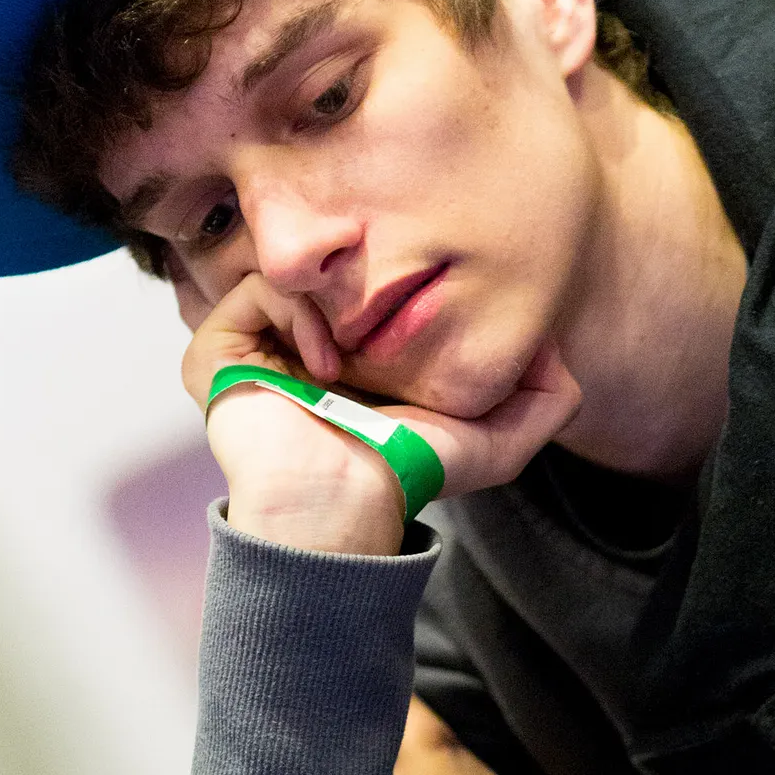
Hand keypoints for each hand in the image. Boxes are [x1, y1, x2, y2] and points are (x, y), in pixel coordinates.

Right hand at [175, 263, 581, 557]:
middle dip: (369, 283)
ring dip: (334, 304)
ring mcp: (258, 346)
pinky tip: (322, 362)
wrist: (340, 503)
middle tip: (395, 311)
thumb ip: (544, 403)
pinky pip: (257, 290)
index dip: (408, 285)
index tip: (438, 300)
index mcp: (355, 358)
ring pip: (298, 274)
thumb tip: (556, 352)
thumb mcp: (496, 444)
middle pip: (332, 272)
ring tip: (352, 358)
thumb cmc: (405, 477)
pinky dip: (295, 313)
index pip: (374, 288)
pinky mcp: (218, 351)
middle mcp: (303, 346)